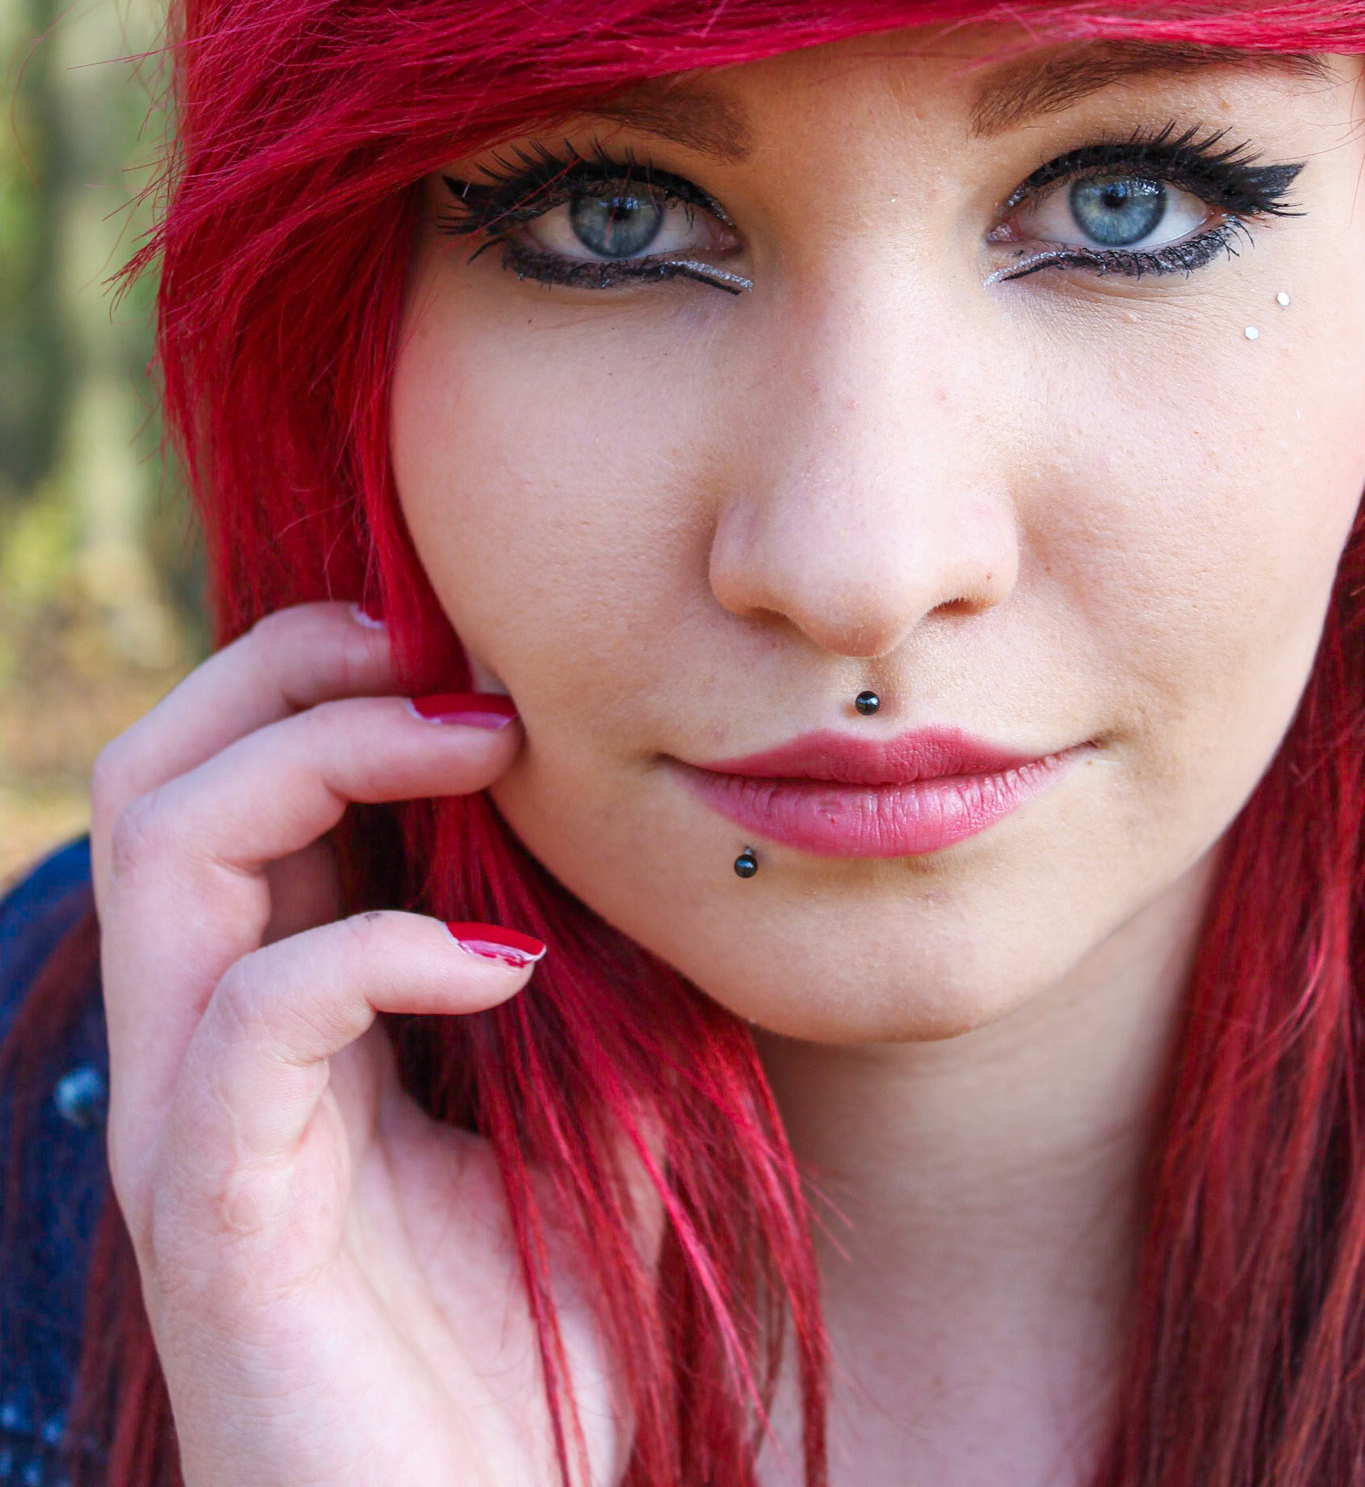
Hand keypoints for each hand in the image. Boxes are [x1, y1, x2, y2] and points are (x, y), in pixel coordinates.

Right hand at [90, 603, 620, 1486]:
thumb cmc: (525, 1343)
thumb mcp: (574, 1112)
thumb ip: (578, 976)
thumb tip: (653, 838)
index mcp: (265, 1006)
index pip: (229, 775)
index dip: (328, 674)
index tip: (481, 651)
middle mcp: (197, 1041)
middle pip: (158, 769)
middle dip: (295, 669)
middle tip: (460, 668)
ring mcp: (187, 1123)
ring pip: (166, 847)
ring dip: (325, 754)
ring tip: (480, 749)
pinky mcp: (211, 1214)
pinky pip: (251, 1018)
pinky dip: (378, 949)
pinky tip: (506, 966)